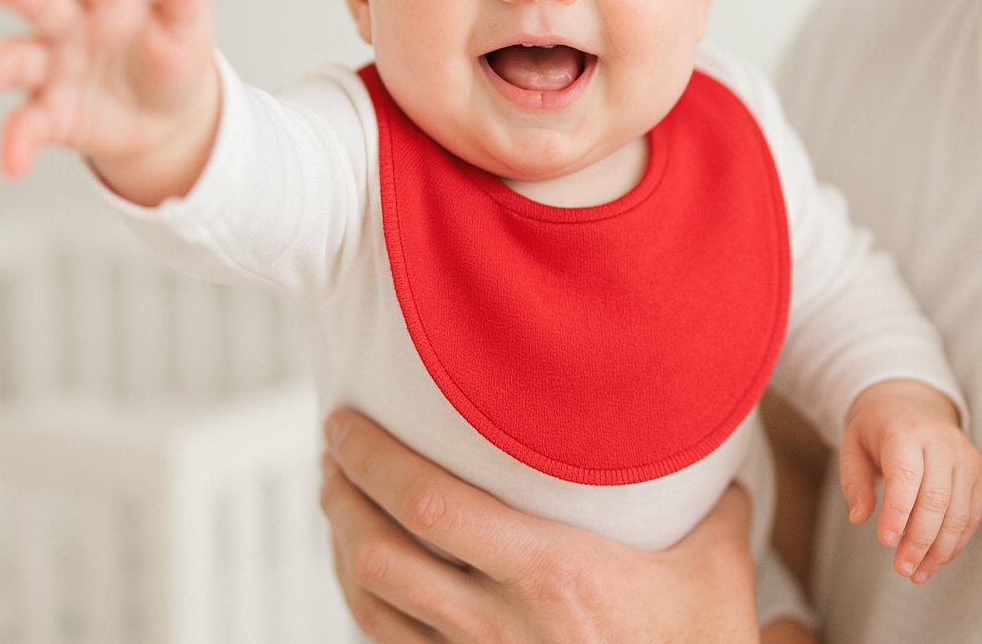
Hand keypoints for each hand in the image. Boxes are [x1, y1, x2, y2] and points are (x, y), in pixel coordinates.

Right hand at [0, 0, 218, 202]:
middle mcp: (72, 27)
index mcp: (111, 0)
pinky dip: (16, 143)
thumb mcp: (188, 26)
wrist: (166, 120)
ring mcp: (55, 69)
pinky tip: (14, 163)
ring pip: (16, 63)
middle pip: (43, 4)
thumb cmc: (171, 61)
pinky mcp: (50, 112)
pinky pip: (27, 125)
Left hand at [321, 408, 759, 643]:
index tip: (344, 424)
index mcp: (549, 575)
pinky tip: (363, 576)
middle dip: (341, 498)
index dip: (374, 461)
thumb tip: (707, 436)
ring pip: (375, 608)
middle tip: (331, 455)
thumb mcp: (716, 572)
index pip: (432, 506)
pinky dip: (364, 605)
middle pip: (381, 556)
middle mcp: (499, 625)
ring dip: (342, 548)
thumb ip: (707, 498)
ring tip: (335, 501)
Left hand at [840, 378, 981, 582]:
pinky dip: (955, 542)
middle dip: (919, 540)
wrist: (909, 404)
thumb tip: (859, 518)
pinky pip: (971, 516)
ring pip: (959, 513)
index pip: (906, 476)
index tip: (885, 542)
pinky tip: (935, 559)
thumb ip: (853, 481)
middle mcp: (941, 444)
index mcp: (905, 432)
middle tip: (901, 567)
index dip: (898, 512)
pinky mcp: (977, 475)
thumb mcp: (852, 445)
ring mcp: (964, 459)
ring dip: (939, 550)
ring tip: (916, 572)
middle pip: (936, 500)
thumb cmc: (876, 429)